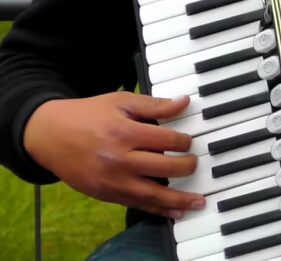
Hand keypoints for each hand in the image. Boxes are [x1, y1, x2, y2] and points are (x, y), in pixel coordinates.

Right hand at [24, 91, 204, 218]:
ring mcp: (112, 180)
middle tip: (195, 163)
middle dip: (187, 166)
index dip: (184, 140)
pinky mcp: (106, 194)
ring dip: (180, 199)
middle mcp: (119, 159)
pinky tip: (177, 212)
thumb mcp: (121, 102)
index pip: (167, 140)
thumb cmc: (88, 115)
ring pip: (153, 193)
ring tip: (199, 200)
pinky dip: (158, 210)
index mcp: (124, 132)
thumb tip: (184, 102)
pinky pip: (137, 205)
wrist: (48, 134)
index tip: (188, 140)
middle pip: (164, 167)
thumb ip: (155, 105)